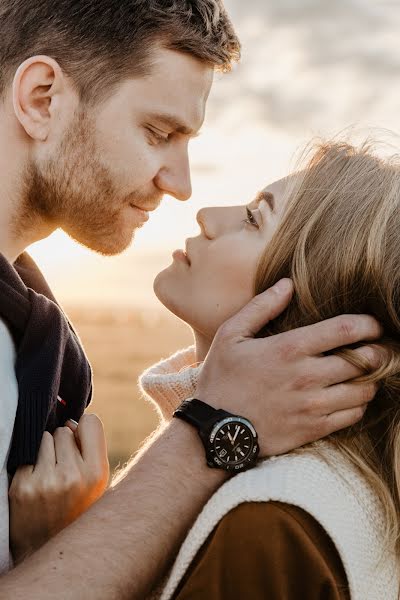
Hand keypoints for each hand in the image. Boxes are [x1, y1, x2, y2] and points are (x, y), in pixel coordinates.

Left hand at [9, 413, 108, 562]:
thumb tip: (70, 422)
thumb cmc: (74, 509)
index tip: (79, 440)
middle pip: (64, 430)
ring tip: (49, 474)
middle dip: (62, 443)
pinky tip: (35, 481)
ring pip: (44, 438)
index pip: (91, 422)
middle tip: (63, 467)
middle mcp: (72, 476)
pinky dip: (30, 462)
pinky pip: (27, 453)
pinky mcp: (22, 486)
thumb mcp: (97, 483)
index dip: (83, 429)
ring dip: (45, 450)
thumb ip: (91, 449)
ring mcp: (45, 482)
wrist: (45, 550)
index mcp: (97, 474)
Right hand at [196, 279, 381, 456]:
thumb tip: (287, 284)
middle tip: (377, 348)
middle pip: (363, 360)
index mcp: (289, 349)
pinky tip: (350, 396)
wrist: (214, 430)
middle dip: (378, 351)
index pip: (344, 330)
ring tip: (367, 372)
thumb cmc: (222, 379)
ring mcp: (312, 405)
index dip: (368, 324)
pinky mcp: (313, 428)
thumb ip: (261, 307)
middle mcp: (307, 376)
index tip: (374, 324)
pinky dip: (359, 404)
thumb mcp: (231, 335)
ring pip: (364, 390)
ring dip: (371, 379)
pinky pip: (353, 415)